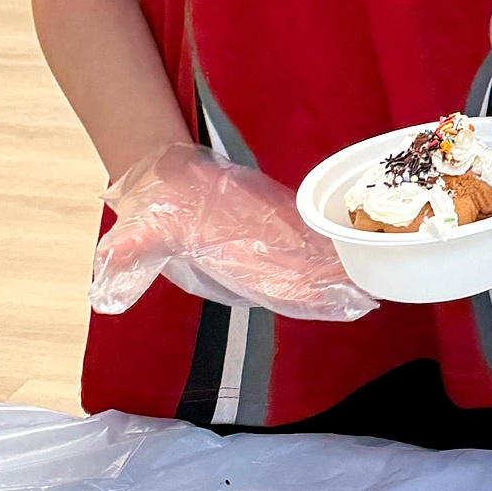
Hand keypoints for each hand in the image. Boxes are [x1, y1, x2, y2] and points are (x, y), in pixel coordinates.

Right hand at [92, 142, 375, 321]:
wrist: (165, 184)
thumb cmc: (158, 213)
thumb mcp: (141, 231)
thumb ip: (130, 254)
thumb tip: (108, 277)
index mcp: (236, 273)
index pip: (278, 293)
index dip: (310, 300)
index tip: (343, 306)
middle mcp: (260, 265)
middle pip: (307, 284)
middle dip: (340, 293)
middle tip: (375, 297)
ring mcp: (273, 245)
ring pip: (316, 263)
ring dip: (347, 271)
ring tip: (383, 275)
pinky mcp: (283, 221)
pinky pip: (315, 234)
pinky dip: (338, 240)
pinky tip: (366, 239)